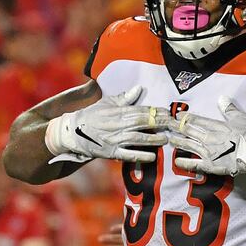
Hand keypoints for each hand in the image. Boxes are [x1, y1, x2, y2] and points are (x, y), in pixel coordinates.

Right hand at [45, 86, 170, 162]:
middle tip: (172, 125)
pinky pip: (127, 155)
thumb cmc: (92, 115)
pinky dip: (139, 156)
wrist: (73, 132)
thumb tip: (138, 88)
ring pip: (137, 139)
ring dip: (153, 139)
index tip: (168, 112)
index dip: (155, 111)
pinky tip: (152, 156)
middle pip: (141, 123)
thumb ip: (124, 97)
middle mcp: (117, 125)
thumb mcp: (106, 102)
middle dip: (158, 123)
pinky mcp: (110, 152)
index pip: (140, 110)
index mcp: (117, 112)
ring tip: (166, 139)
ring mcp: (114, 139)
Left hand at [168, 96, 245, 176]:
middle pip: (189, 131)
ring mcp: (208, 152)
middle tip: (168, 125)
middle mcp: (209, 138)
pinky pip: (194, 164)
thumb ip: (229, 108)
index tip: (177, 115)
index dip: (186, 117)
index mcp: (216, 126)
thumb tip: (222, 98)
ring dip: (178, 142)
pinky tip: (176, 161)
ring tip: (170, 140)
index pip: (197, 120)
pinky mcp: (211, 165)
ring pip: (189, 146)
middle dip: (177, 128)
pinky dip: (185, 163)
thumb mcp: (240, 117)